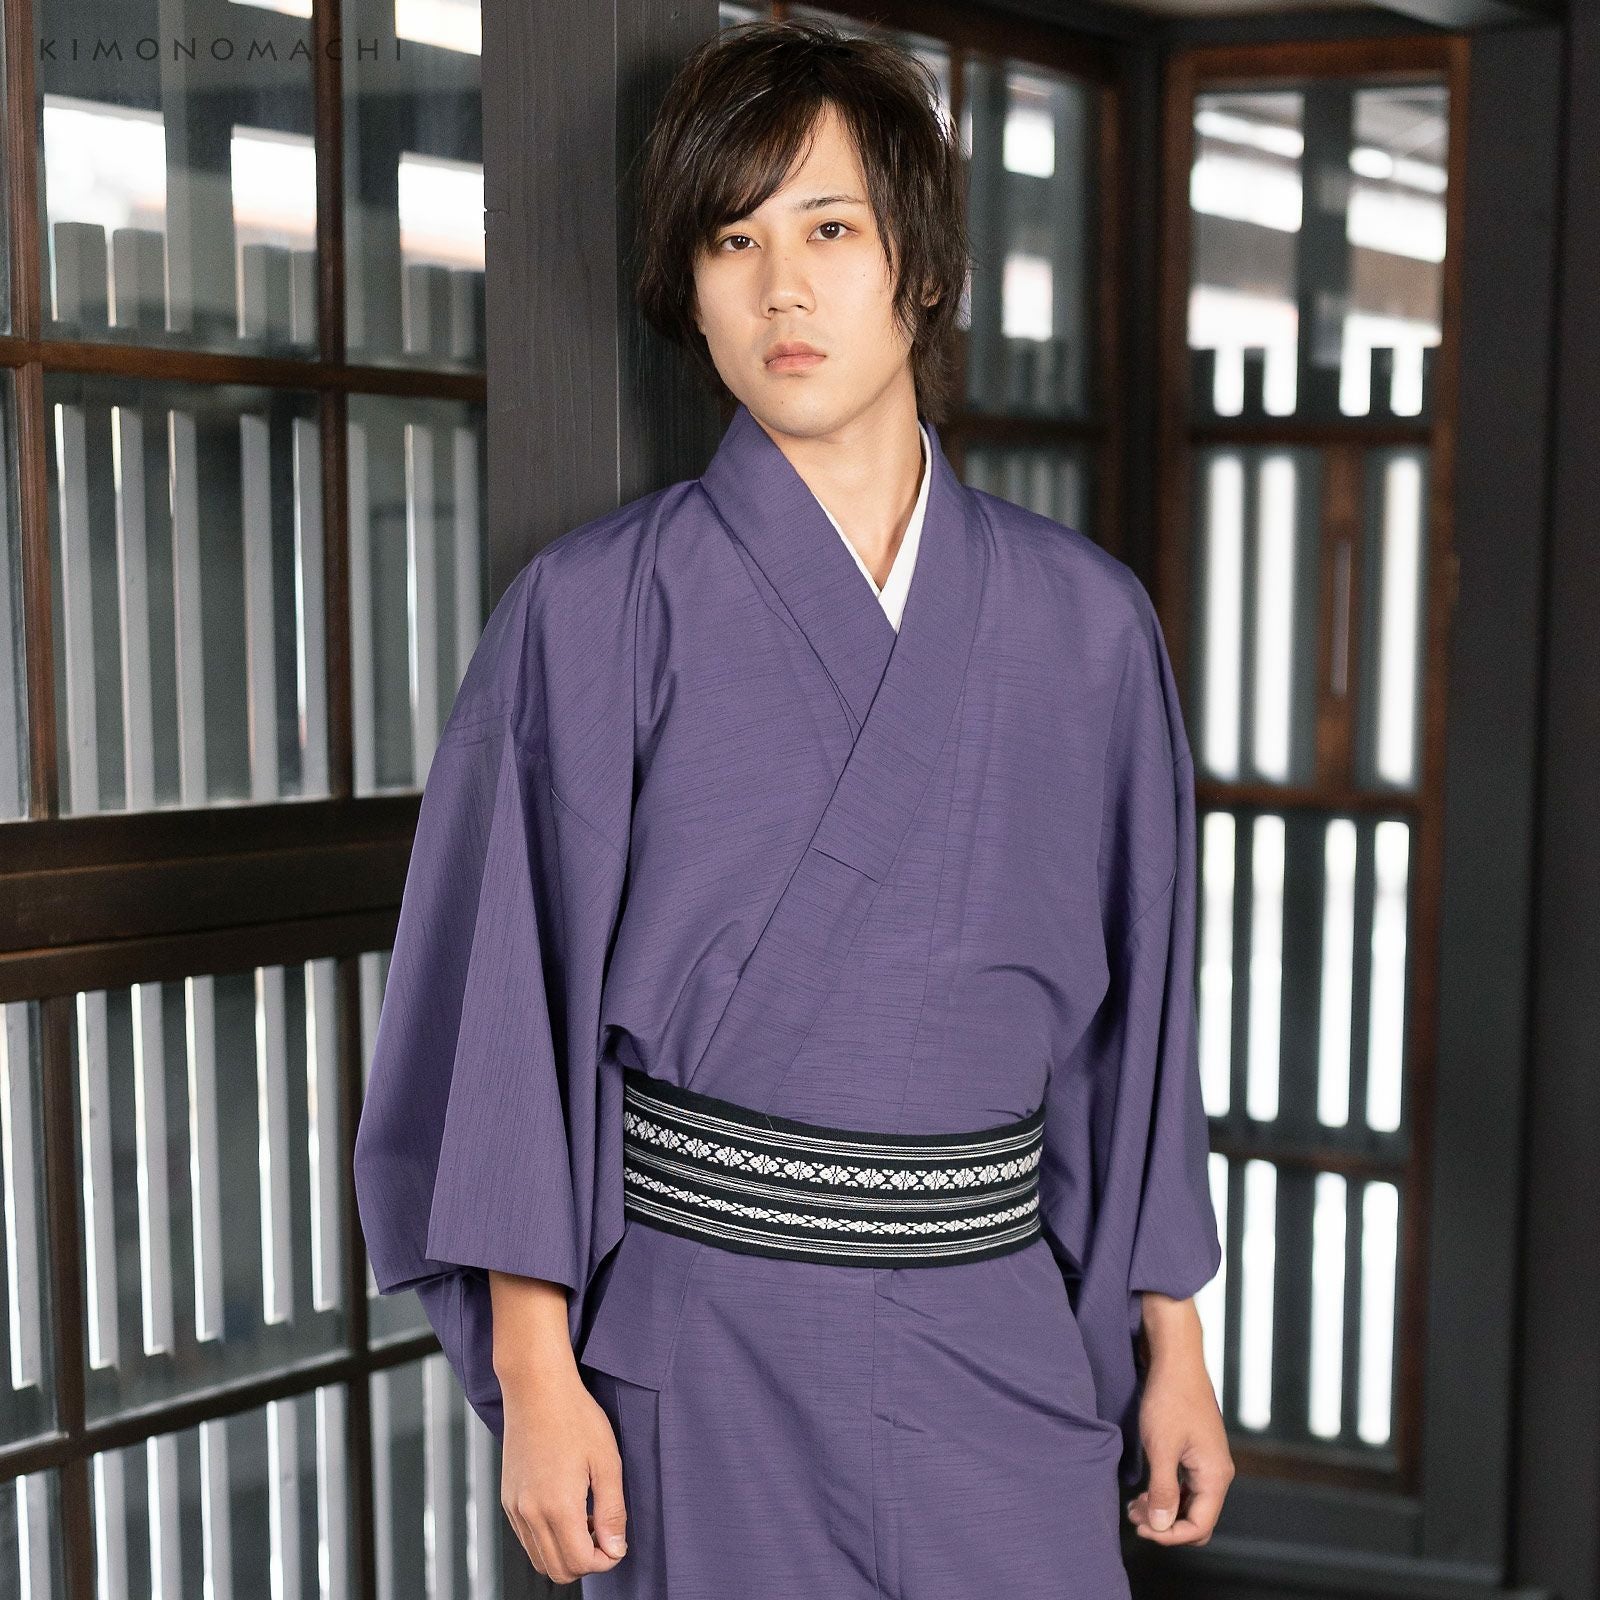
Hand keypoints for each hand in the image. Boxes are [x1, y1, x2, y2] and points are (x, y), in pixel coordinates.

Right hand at [499, 1365, 630, 1583]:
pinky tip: (566, 1508)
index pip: (581, 1563)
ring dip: (566, 1552)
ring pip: (539, 1559)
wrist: (537, 1388)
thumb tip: (615, 1549)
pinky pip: (527, 1539)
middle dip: (586, 1562)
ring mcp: (515, 1508)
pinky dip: (548, 1539)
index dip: (605, 1560)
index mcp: (558, 1507)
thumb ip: (612, 1511)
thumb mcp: (607, 1461)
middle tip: (604, 1533)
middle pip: (558, 1570)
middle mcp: (530, 1514)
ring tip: (586, 1517)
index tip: (617, 1542)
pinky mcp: (508, 1499)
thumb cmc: (575, 1417)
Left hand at [1124, 1322, 1232, 1545]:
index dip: (1170, 1535)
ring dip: (1164, 1508)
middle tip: (1134, 1517)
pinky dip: (1166, 1492)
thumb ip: (1163, 1490)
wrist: (1176, 1359)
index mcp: (1215, 1476)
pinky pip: (1185, 1485)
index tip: (1141, 1528)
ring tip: (1134, 1506)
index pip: (1199, 1526)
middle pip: (1197, 1518)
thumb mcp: (1161, 1447)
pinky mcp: (1197, 1452)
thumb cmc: (1169, 1398)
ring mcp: (1208, 1462)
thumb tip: (1162, 1527)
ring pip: (1189, 1502)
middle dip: (1166, 1524)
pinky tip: (1144, 1490)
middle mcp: (1217, 1473)